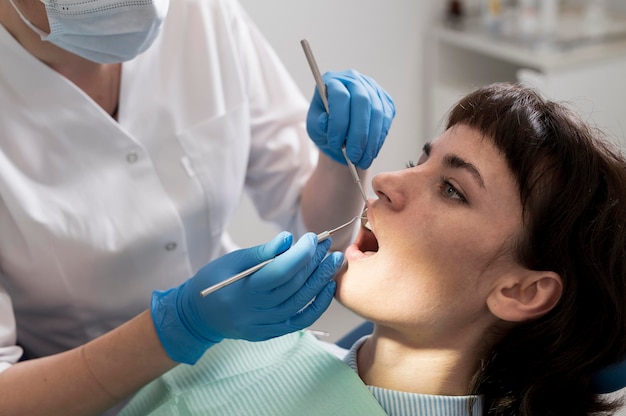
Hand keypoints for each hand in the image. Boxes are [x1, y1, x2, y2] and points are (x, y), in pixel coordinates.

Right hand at [151, 232, 341, 363]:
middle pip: (294, 285)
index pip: (280, 271)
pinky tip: (327, 287)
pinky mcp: (270, 333)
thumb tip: (288, 239)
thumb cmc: (215, 281)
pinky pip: (300, 321)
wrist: (200, 316)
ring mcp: (264, 325)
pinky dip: (317, 306)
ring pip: (300, 302)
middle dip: (314, 262)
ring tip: (332, 261)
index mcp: (243, 290)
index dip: (300, 254)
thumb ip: (262, 252)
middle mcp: (255, 311)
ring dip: (320, 280)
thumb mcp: (232, 261)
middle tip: (327, 245)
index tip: (312, 238)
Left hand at [306, 70, 395, 168]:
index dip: (339, 121)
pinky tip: (370, 153)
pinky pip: (385, 121)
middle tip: (353, 156)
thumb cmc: (324, 125)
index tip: (335, 142)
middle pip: (362, 102)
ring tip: (361, 160)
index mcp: (333, 81)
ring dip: (370, 140)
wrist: (339, 130)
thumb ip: (318, 124)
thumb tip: (324, 122)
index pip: (340, 96)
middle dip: (358, 133)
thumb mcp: (314, 127)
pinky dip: (378, 140)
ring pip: (377, 113)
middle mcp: (354, 80)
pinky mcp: (385, 102)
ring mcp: (373, 89)